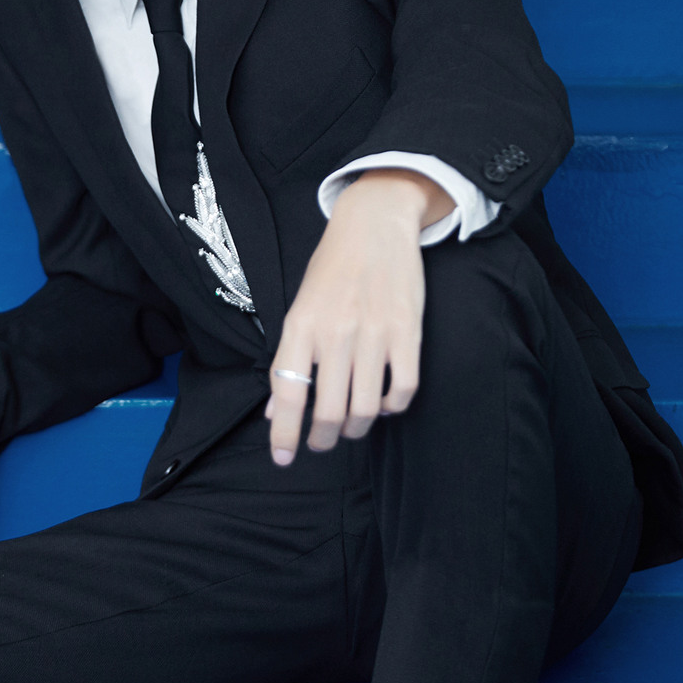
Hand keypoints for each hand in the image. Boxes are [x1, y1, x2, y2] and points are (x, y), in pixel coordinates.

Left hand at [266, 169, 450, 463]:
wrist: (374, 224)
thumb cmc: (331, 270)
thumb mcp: (299, 308)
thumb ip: (290, 359)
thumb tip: (275, 411)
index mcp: (301, 327)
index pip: (288, 394)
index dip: (283, 434)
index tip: (284, 459)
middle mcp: (335, 333)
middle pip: (328, 411)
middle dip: (323, 440)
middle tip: (323, 442)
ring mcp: (374, 334)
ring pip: (365, 408)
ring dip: (356, 428)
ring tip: (351, 425)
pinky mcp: (407, 333)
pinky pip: (403, 390)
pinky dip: (392, 407)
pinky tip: (384, 402)